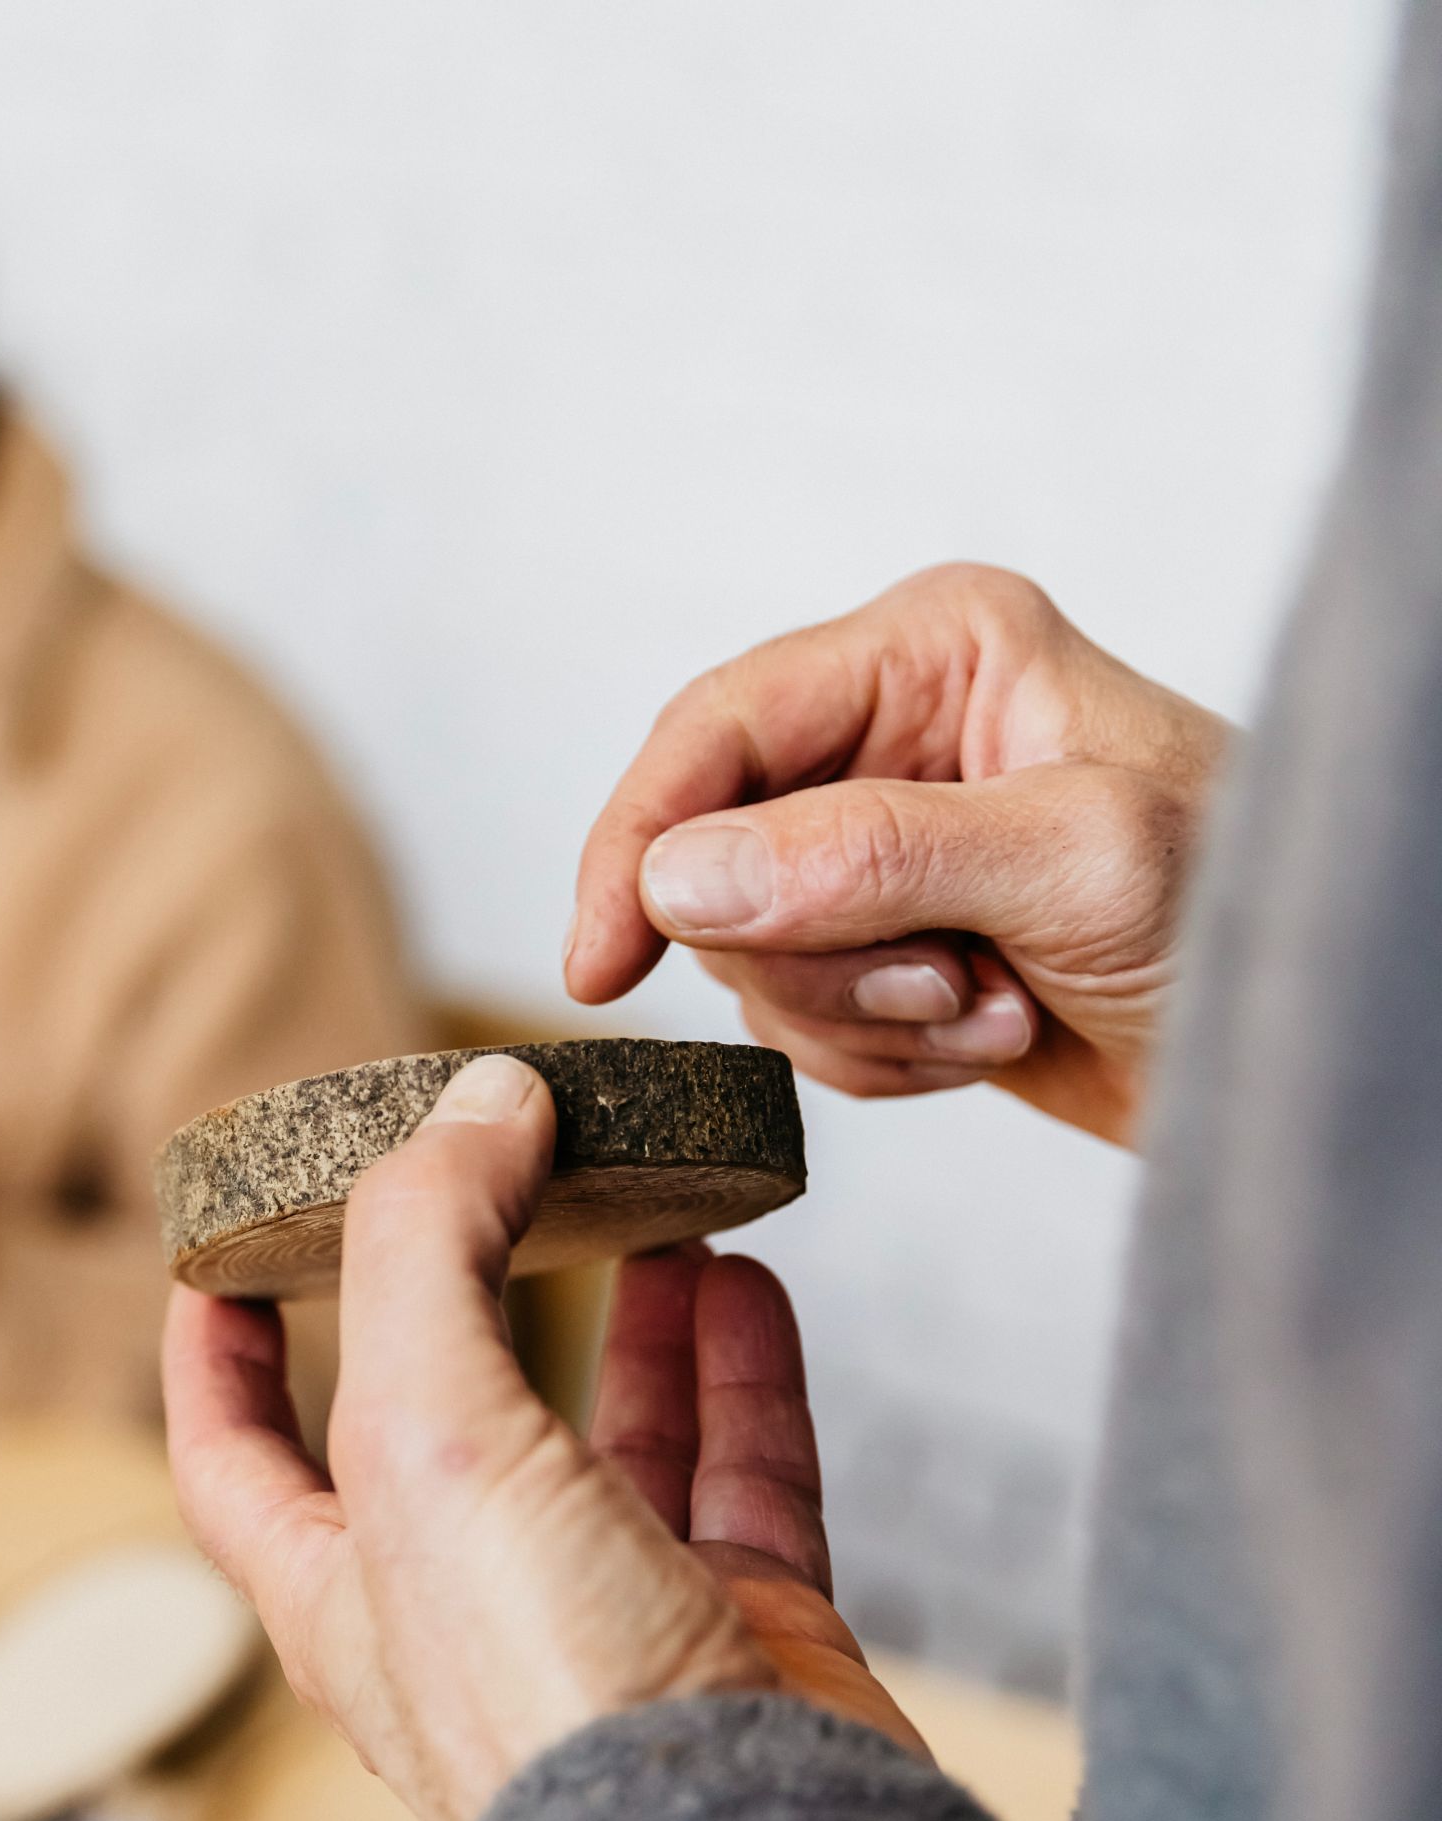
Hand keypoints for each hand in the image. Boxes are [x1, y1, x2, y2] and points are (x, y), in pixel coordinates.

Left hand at [164, 1054, 917, 1820]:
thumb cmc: (551, 1701)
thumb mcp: (428, 1434)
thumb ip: (432, 1250)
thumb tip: (474, 1100)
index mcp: (337, 1588)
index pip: (230, 1452)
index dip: (212, 1349)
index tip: (223, 1245)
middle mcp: (464, 1610)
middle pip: (443, 1417)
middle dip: (463, 1291)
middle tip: (487, 1174)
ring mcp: (610, 1624)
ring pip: (608, 1438)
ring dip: (623, 1317)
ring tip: (641, 1196)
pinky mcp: (746, 1638)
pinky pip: (744, 1478)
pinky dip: (743, 1374)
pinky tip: (746, 1280)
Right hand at [567, 564, 1229, 1144]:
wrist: (1326, 1044)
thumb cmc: (1252, 908)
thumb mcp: (1071, 864)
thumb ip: (869, 858)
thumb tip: (680, 877)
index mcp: (936, 651)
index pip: (716, 730)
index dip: (640, 843)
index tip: (602, 964)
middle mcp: (895, 733)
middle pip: (716, 859)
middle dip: (818, 956)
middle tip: (947, 985)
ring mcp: (887, 845)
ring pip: (749, 955)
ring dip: (864, 1018)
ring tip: (993, 1009)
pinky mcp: (891, 944)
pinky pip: (799, 1022)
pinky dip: (885, 1059)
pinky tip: (991, 1037)